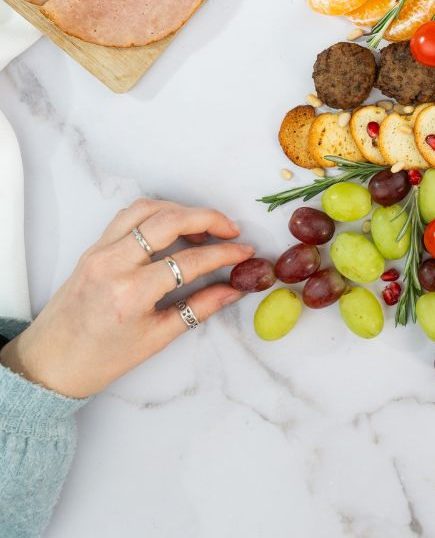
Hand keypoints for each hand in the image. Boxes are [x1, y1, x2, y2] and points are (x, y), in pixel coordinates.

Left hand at [0, 198, 253, 398]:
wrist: (49, 364)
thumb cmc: (101, 359)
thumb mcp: (156, 339)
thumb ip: (199, 308)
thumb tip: (234, 289)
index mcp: (131, 294)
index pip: (190, 260)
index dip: (224, 253)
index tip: (245, 251)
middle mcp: (113, 265)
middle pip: (169, 220)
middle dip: (208, 218)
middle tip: (231, 230)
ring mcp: (99, 251)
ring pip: (147, 209)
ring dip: (181, 210)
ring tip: (203, 228)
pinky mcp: (93, 247)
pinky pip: (129, 217)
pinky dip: (156, 213)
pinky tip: (173, 226)